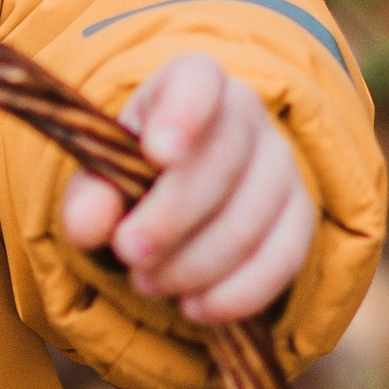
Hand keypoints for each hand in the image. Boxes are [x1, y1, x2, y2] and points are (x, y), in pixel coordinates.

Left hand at [59, 51, 314, 326]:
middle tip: (129, 254)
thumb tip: (87, 226)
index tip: (158, 154)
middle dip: (171, 218)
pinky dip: (237, 293)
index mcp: (188, 84)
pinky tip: (196, 309)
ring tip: (149, 285)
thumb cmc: (134, 178)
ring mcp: (280, 164)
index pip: (197, 79)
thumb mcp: (101, 179)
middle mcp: (245, 114)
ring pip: (251, 217)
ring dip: (195, 263)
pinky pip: (283, 258)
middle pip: (223, 160)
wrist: (180, 201)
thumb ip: (90, 197)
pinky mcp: (300, 216)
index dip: (183, 112)